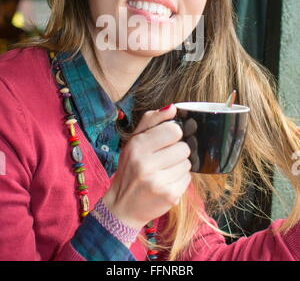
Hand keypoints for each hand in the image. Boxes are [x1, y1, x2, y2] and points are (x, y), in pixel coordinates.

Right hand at [102, 105, 191, 230]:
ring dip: (179, 166)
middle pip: (183, 147)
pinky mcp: (169, 196)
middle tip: (163, 159)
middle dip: (176, 152)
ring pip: (187, 163)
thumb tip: (173, 107)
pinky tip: (166, 182)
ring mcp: (158, 181)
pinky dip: (180, 180)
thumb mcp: (133, 141)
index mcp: (136, 146)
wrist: (122, 207)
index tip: (165, 141)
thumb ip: (152, 120)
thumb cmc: (129, 170)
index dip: (173, 134)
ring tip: (164, 172)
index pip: (173, 129)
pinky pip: (188, 179)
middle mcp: (145, 164)